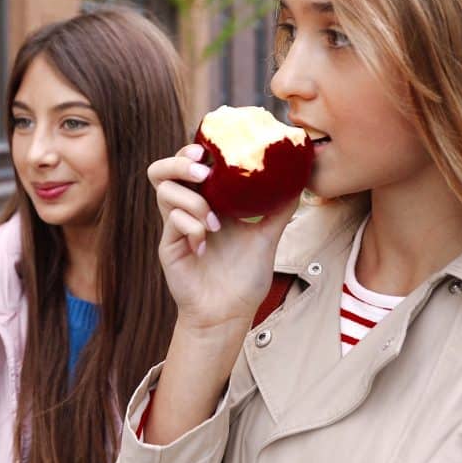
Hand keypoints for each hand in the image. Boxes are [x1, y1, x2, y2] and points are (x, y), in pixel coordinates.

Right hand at [149, 144, 297, 331]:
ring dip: (192, 200)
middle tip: (203, 170)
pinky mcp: (169, 246)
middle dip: (179, 162)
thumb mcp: (267, 237)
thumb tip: (299, 180)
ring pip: (164, 191)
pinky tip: (205, 244)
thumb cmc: (244, 277)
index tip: (208, 148)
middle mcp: (187, 209)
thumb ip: (279, 209)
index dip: (192, 150)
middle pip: (162, 170)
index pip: (189, 164)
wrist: (229, 313)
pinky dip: (191, 226)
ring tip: (214, 221)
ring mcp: (175, 227)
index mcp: (207, 201)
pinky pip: (172, 221)